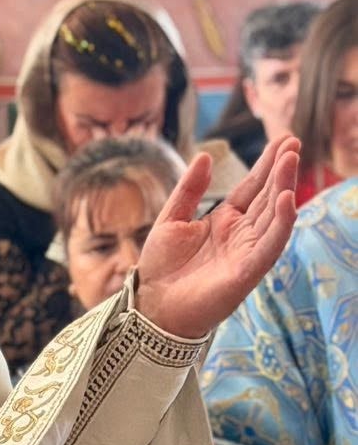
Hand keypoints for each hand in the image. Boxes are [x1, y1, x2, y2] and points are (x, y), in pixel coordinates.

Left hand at [135, 134, 298, 340]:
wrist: (151, 305)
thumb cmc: (161, 267)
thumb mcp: (171, 219)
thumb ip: (189, 189)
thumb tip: (205, 156)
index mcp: (225, 221)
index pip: (252, 187)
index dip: (267, 164)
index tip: (284, 139)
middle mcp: (242, 234)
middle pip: (267, 197)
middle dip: (281, 170)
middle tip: (294, 142)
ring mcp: (247, 252)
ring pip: (273, 216)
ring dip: (284, 188)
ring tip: (290, 160)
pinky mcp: (247, 271)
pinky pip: (270, 246)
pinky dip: (281, 224)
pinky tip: (286, 200)